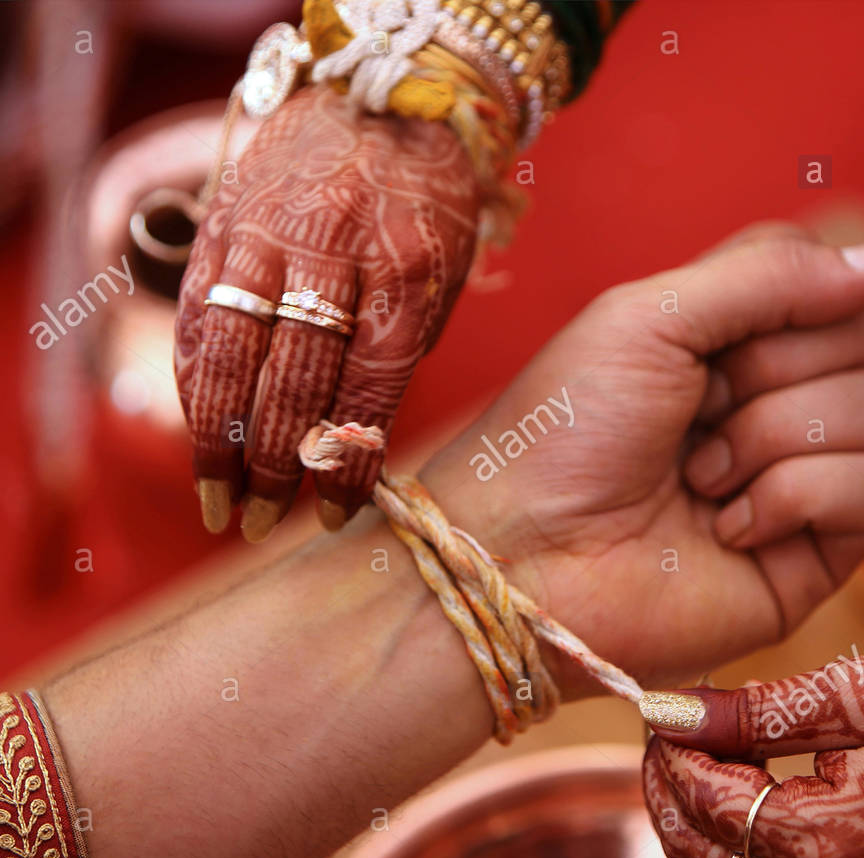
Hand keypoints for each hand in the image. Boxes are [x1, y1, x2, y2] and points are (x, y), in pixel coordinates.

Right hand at [175, 85, 479, 540]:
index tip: (332, 518)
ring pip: (232, 354)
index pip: (370, 389)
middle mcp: (333, 252)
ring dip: (219, 440)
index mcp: (407, 271)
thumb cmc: (426, 205)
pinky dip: (194, 380)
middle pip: (293, 381)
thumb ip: (400, 353)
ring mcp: (269, 235)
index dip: (347, 463)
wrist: (381, 97)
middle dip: (276, 468)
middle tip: (264, 525)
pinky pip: (199, 314)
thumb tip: (351, 443)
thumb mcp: (442, 278)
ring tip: (218, 500)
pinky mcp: (224, 222)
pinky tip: (198, 428)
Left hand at [419, 225, 863, 696]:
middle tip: (692, 414)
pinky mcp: (818, 554)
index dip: (784, 296)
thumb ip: (774, 274)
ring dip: (771, 438)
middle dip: (769, 371)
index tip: (708, 339)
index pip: (827, 276)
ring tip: (697, 480)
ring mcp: (802, 477)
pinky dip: (794, 499)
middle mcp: (775, 400)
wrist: (525, 558)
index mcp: (733, 337)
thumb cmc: (563, 433)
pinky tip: (727, 529)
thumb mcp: (652, 315)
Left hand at [640, 650, 863, 857]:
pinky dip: (741, 829)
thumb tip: (674, 709)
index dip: (674, 750)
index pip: (707, 802)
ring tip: (706, 747)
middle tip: (673, 728)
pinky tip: (748, 776)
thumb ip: (759, 710)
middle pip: (702, 854)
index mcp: (826, 841)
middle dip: (671, 788)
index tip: (666, 703)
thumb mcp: (859, 695)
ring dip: (701, 813)